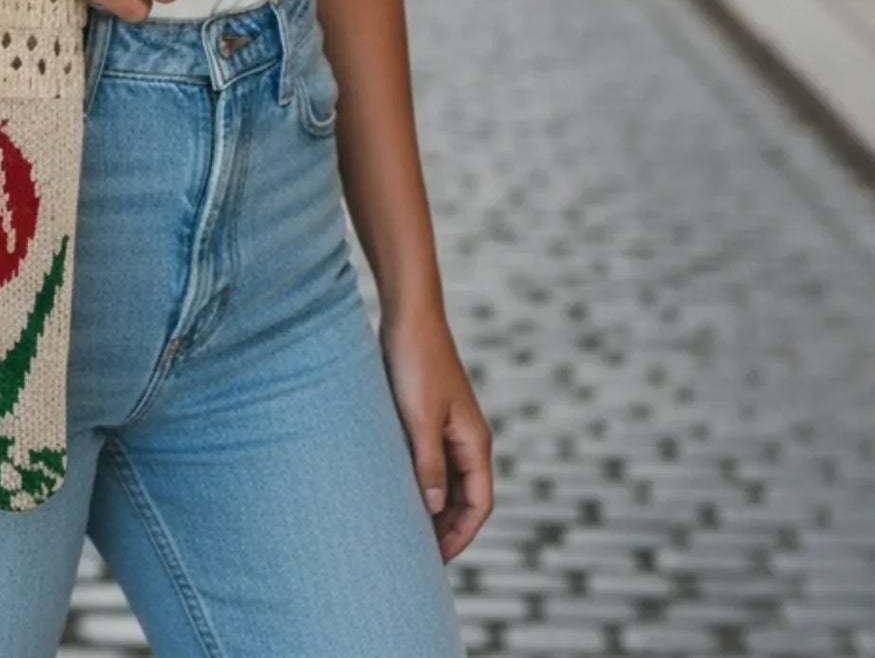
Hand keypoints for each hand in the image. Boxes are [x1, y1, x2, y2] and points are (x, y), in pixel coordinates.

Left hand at [378, 306, 492, 559]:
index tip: (435, 559)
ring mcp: (449, 426)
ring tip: (404, 529)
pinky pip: (430, 460)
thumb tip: (432, 509)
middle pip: (464, 497)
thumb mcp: (419, 418)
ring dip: (431, 505)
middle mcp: (467, 438)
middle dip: (446, 527)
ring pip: (446, 479)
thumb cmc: (415, 362)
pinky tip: (395, 490)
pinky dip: (420, 480)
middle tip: (416, 554)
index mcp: (474, 442)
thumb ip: (427, 463)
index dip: (461, 535)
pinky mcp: (428, 415)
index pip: (479, 504)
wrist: (408, 314)